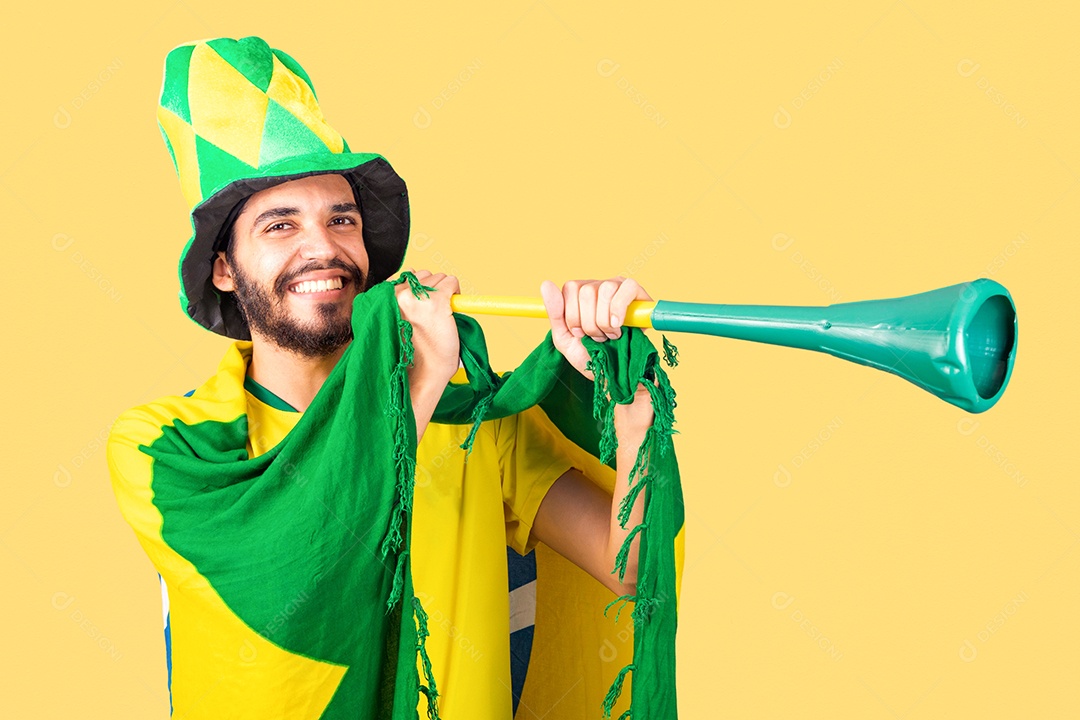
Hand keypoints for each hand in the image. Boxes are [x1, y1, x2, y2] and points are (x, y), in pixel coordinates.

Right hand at [395, 269, 460, 388]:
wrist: (423, 374)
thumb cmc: (411, 354)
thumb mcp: (395, 322)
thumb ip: (400, 301)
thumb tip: (412, 277)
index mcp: (384, 299)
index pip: (404, 276)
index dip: (418, 289)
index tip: (424, 303)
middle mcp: (398, 294)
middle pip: (423, 275)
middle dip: (431, 290)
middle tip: (434, 312)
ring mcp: (418, 296)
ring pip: (438, 277)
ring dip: (444, 291)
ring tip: (441, 314)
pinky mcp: (437, 301)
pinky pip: (451, 282)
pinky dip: (456, 292)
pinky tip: (452, 310)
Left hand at [539, 277, 652, 379]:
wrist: (613, 374)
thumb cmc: (590, 355)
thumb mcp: (564, 337)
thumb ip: (554, 312)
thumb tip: (546, 284)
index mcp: (580, 293)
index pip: (570, 288)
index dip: (573, 316)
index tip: (579, 333)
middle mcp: (599, 285)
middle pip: (587, 291)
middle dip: (589, 323)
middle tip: (597, 337)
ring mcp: (619, 287)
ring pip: (605, 290)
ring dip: (605, 320)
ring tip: (610, 335)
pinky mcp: (639, 294)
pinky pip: (628, 288)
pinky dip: (620, 308)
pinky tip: (618, 325)